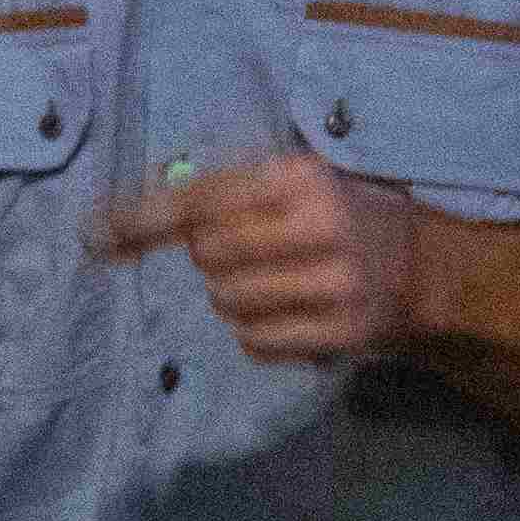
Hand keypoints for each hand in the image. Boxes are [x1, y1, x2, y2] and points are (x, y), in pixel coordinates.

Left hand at [95, 152, 425, 363]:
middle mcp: (321, 227)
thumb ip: (219, 194)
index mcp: (300, 179)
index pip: (201, 200)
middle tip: (242, 254)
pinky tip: (282, 315)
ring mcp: (337, 284)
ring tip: (265, 284)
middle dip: (210, 258)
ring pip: (227, 300)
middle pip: (208, 254)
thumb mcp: (290, 183)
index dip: (142, 220)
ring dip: (228, 297)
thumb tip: (120, 224)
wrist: (424, 268)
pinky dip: (252, 334)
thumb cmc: (335, 216)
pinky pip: (255, 342)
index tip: (95, 236)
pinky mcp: (345, 332)